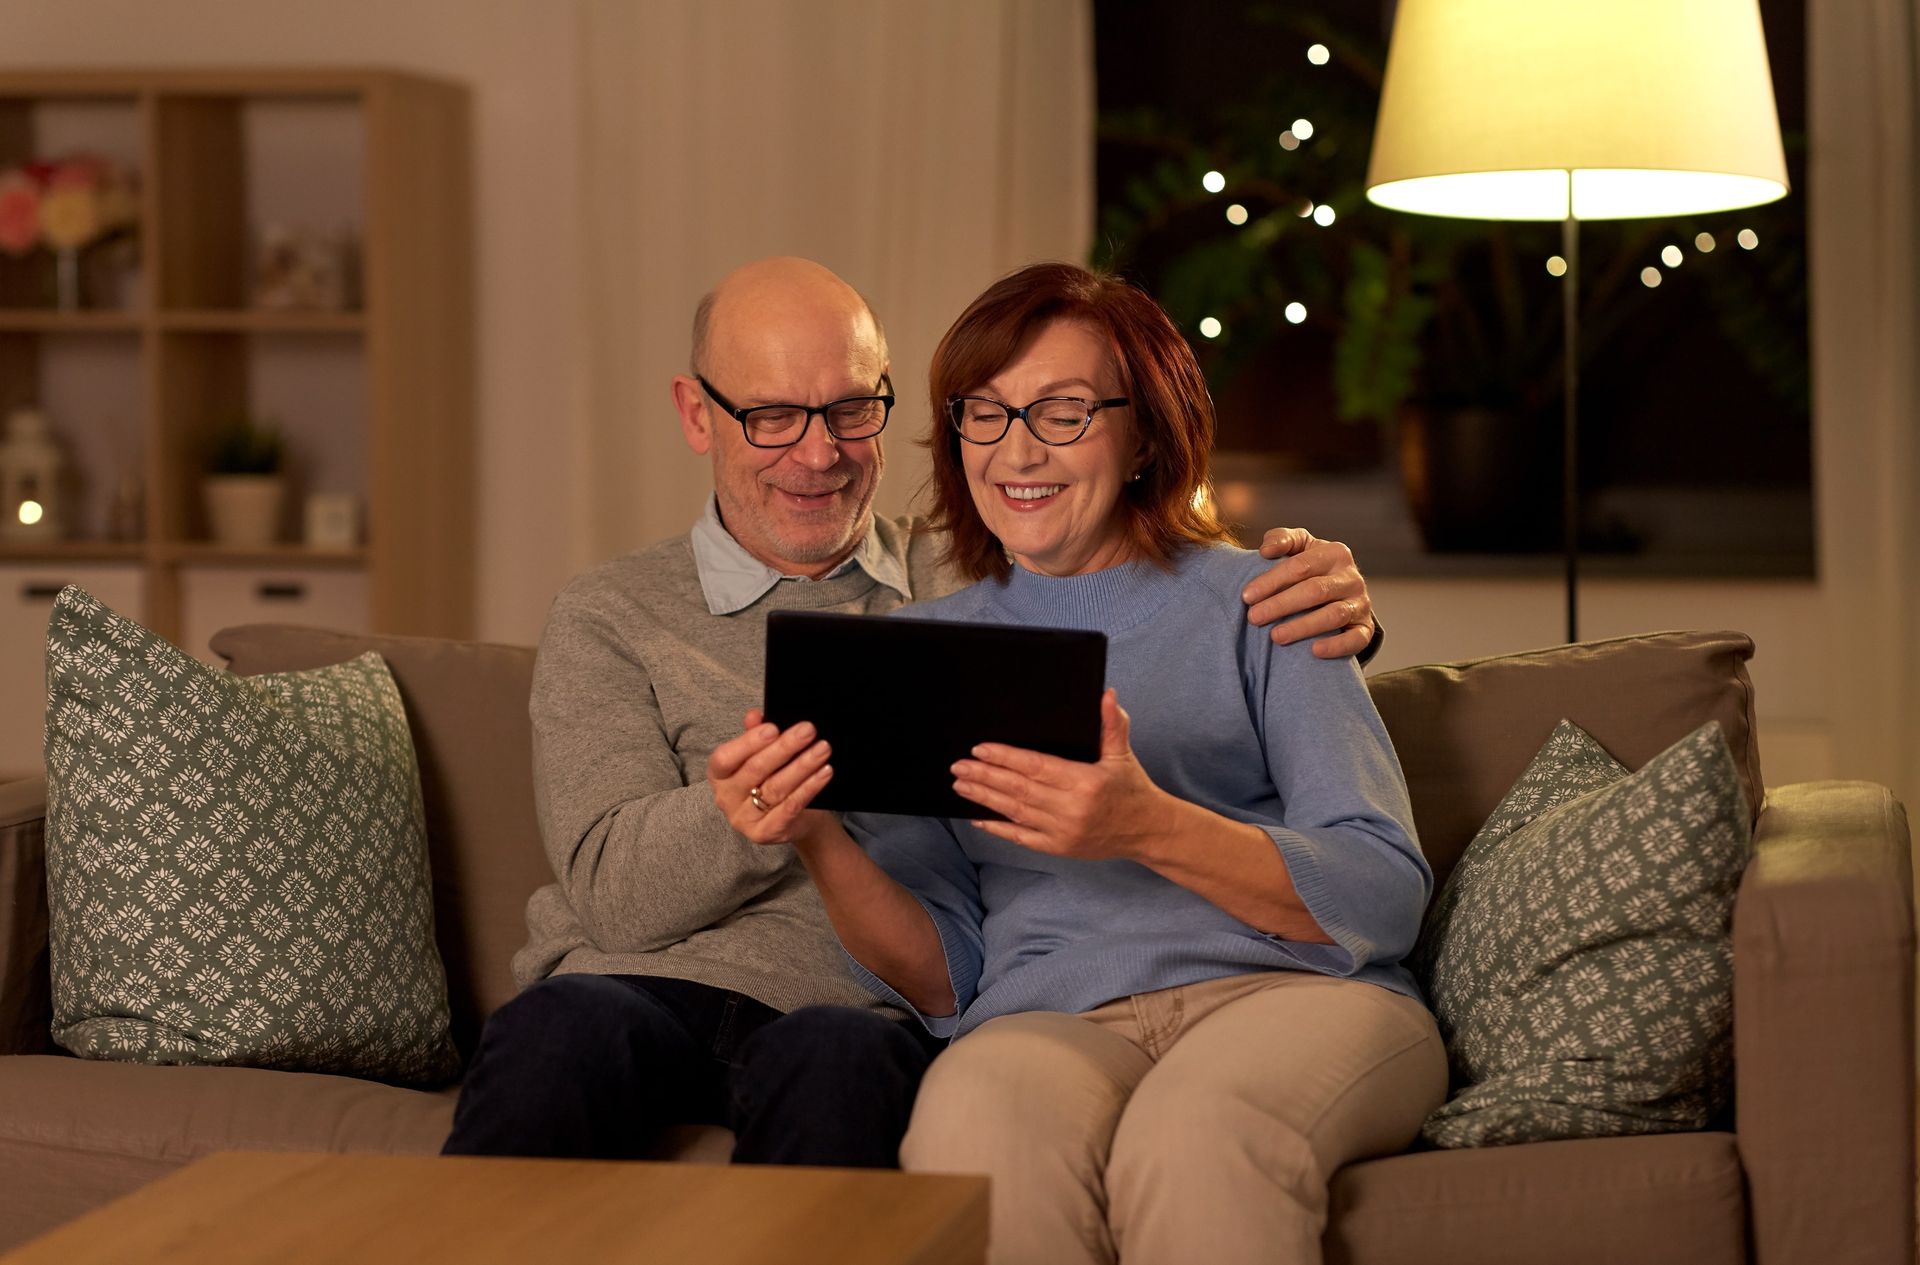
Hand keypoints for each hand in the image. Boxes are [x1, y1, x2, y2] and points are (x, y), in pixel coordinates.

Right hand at [706, 709, 834, 845]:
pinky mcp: (765, 833)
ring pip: (776, 788)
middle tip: (808, 730)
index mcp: (719, 775)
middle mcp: (726, 798)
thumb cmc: (771, 779)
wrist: (793, 819)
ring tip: (822, 749)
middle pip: (755, 770)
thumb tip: (754, 715)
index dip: (748, 742)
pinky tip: (824, 772)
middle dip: (784, 748)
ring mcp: (744, 819)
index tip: (774, 728)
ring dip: (802, 766)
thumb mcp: (761, 755)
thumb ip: (755, 736)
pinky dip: (809, 787)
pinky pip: (791, 807)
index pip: (725, 758)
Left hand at [950, 690, 1170, 858]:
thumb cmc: (1131, 787)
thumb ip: (1112, 723)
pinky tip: (978, 817)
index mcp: (1084, 782)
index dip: (1006, 758)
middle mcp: (1070, 809)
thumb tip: (1105, 694)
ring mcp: (1062, 831)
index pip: (1036, 766)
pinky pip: (1022, 837)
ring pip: (1015, 812)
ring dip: (985, 798)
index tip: (980, 749)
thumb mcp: (1123, 753)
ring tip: (961, 785)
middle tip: (958, 766)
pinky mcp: (1058, 847)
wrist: (1147, 830)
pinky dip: (998, 828)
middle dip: (985, 777)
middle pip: (1019, 789)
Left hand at [1245, 527, 1375, 658]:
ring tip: (1275, 636)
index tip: (1247, 596)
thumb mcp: (1299, 547)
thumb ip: (1281, 540)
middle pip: (1315, 591)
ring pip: (1333, 615)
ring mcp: (1361, 603)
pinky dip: (1336, 646)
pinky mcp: (1366, 628)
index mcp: (1335, 553)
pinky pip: (1356, 639)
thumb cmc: (1311, 568)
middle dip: (1281, 605)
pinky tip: (1314, 651)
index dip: (1271, 581)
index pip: (1300, 566)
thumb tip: (1266, 550)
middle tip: (1254, 617)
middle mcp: (1352, 577)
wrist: (1341, 593)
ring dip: (1302, 627)